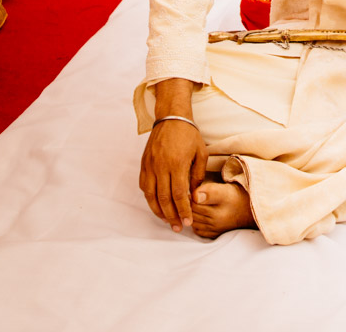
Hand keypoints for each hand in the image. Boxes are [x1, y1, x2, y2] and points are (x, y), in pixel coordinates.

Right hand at [139, 118, 206, 232]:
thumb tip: (194, 196)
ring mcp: (150, 165)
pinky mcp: (144, 164)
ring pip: (150, 195)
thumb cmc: (189, 135)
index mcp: (177, 164)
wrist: (171, 117)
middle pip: (164, 199)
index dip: (183, 211)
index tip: (187, 222)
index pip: (179, 195)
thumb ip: (197, 176)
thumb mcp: (201, 153)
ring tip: (167, 220)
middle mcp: (161, 166)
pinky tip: (157, 205)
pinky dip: (149, 198)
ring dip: (158, 211)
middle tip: (177, 227)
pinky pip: (144, 186)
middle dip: (171, 216)